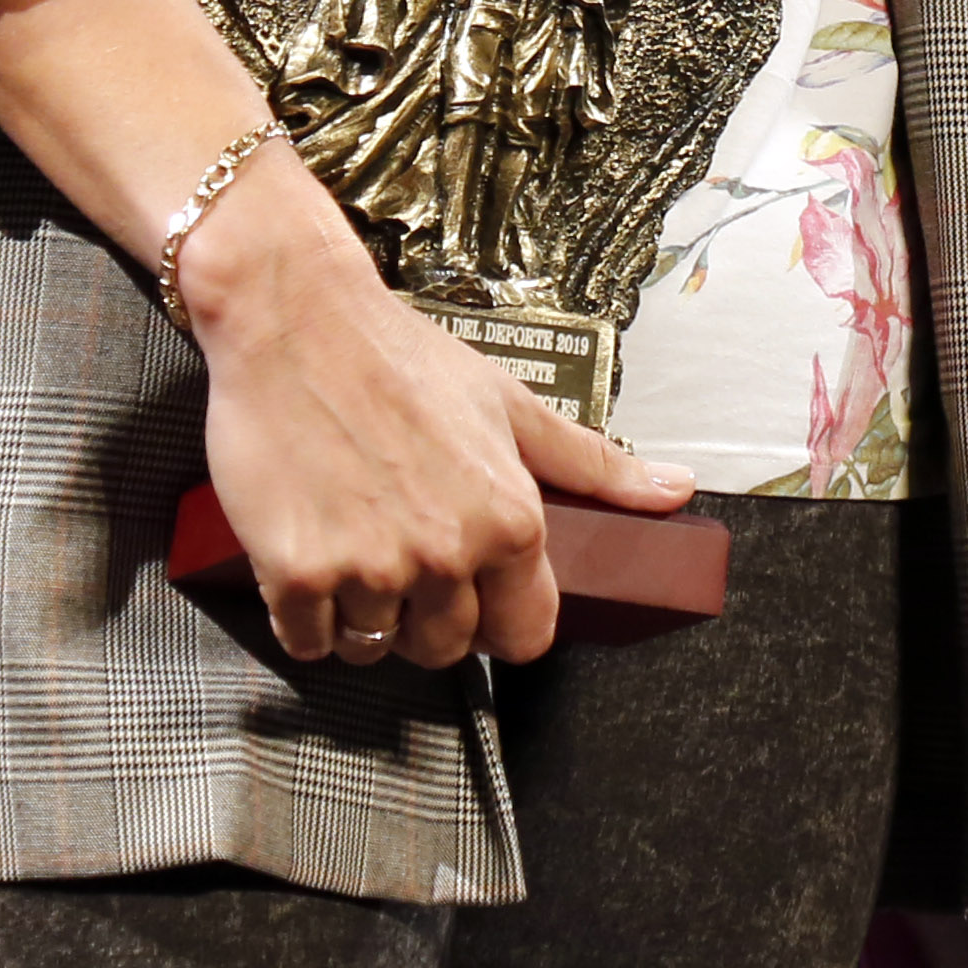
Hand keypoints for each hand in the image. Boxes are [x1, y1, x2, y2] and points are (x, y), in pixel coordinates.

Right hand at [166, 163, 696, 671]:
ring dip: (365, 617)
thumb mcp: (510, 405)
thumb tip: (671, 490)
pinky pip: (310, 642)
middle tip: (406, 561)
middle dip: (428, 619)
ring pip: (376, 648)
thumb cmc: (398, 356)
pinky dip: (307, 618)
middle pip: (446, 649)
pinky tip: (312, 562)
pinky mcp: (298, 573)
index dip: (501, 619)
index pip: (525, 634)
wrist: (296, 318)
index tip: (478, 597)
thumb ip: (594, 463)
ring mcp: (369, 568)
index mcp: (507, 519)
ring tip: (357, 548)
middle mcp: (444, 553)